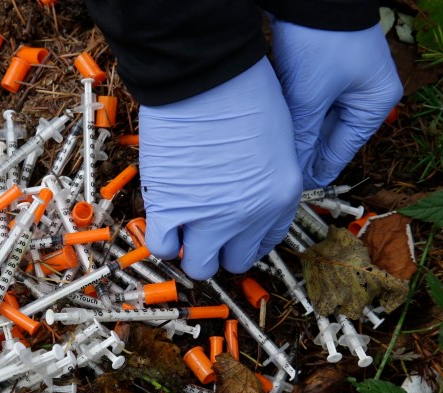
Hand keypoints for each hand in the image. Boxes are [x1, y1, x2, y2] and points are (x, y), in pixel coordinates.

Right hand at [140, 59, 301, 279]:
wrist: (206, 78)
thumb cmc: (243, 91)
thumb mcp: (278, 137)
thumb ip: (265, 174)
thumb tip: (242, 187)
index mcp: (281, 197)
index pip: (265, 242)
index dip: (246, 239)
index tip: (234, 232)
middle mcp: (248, 216)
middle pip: (234, 261)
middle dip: (219, 247)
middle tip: (205, 228)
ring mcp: (209, 218)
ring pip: (199, 265)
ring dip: (189, 250)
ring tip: (182, 227)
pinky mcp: (171, 209)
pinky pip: (162, 247)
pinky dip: (161, 239)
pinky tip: (162, 220)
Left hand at [269, 18, 402, 188]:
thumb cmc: (321, 40)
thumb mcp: (309, 96)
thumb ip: (302, 136)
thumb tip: (293, 169)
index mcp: (375, 102)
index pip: (343, 149)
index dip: (318, 169)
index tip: (297, 188)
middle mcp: (366, 93)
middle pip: (330, 134)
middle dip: (306, 151)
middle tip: (281, 175)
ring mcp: (348, 79)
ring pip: (318, 118)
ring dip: (299, 132)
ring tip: (277, 157)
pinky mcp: (328, 67)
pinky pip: (312, 100)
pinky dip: (297, 113)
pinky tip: (278, 129)